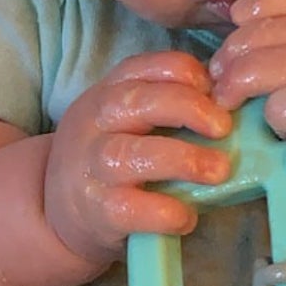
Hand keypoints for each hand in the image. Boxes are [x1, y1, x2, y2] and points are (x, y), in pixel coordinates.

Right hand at [44, 52, 232, 264]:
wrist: (58, 216)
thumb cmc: (108, 165)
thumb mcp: (124, 122)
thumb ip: (163, 106)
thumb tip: (227, 101)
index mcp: (106, 94)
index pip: (144, 67)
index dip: (185, 73)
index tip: (217, 91)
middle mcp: (94, 125)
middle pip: (138, 102)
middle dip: (188, 109)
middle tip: (224, 128)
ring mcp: (92, 169)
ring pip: (133, 155)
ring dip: (183, 159)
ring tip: (218, 171)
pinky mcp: (97, 211)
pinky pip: (131, 208)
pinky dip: (164, 212)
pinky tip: (187, 217)